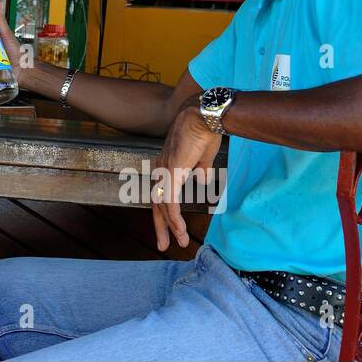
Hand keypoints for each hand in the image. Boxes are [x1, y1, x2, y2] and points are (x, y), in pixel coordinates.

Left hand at [151, 99, 221, 251]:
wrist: (205, 116)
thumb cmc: (204, 132)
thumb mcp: (202, 157)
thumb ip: (199, 170)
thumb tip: (201, 181)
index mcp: (166, 165)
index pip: (161, 194)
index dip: (164, 212)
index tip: (171, 229)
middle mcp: (160, 168)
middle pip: (156, 203)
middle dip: (161, 226)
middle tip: (163, 245)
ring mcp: (164, 171)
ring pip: (163, 206)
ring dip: (171, 226)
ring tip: (180, 242)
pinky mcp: (172, 172)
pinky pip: (171, 202)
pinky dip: (174, 218)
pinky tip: (179, 230)